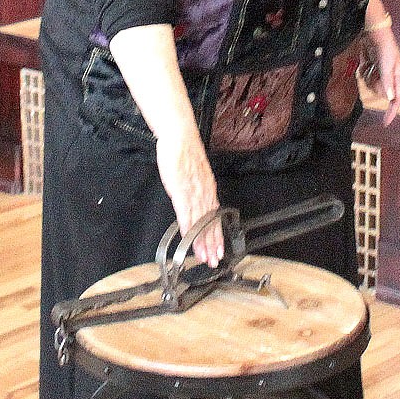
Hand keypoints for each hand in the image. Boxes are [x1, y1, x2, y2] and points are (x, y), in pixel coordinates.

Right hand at [155, 123, 223, 265]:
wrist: (180, 138)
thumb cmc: (184, 153)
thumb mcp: (194, 174)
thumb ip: (196, 189)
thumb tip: (195, 202)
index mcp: (208, 190)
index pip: (214, 217)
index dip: (217, 236)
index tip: (219, 250)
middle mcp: (204, 193)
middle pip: (209, 223)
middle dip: (212, 244)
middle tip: (214, 261)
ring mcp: (193, 192)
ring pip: (199, 221)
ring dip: (201, 241)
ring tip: (203, 256)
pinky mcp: (180, 190)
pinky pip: (185, 212)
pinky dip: (187, 227)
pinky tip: (188, 238)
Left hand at [364, 27, 399, 123]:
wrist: (374, 32)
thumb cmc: (385, 45)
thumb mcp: (387, 64)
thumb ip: (387, 81)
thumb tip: (389, 98)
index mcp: (398, 77)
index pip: (397, 99)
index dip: (392, 111)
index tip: (386, 122)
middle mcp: (390, 77)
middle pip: (381, 93)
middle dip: (374, 85)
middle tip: (373, 72)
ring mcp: (380, 73)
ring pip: (371, 86)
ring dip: (368, 77)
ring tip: (369, 65)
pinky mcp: (372, 68)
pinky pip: (366, 77)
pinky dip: (364, 71)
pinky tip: (365, 62)